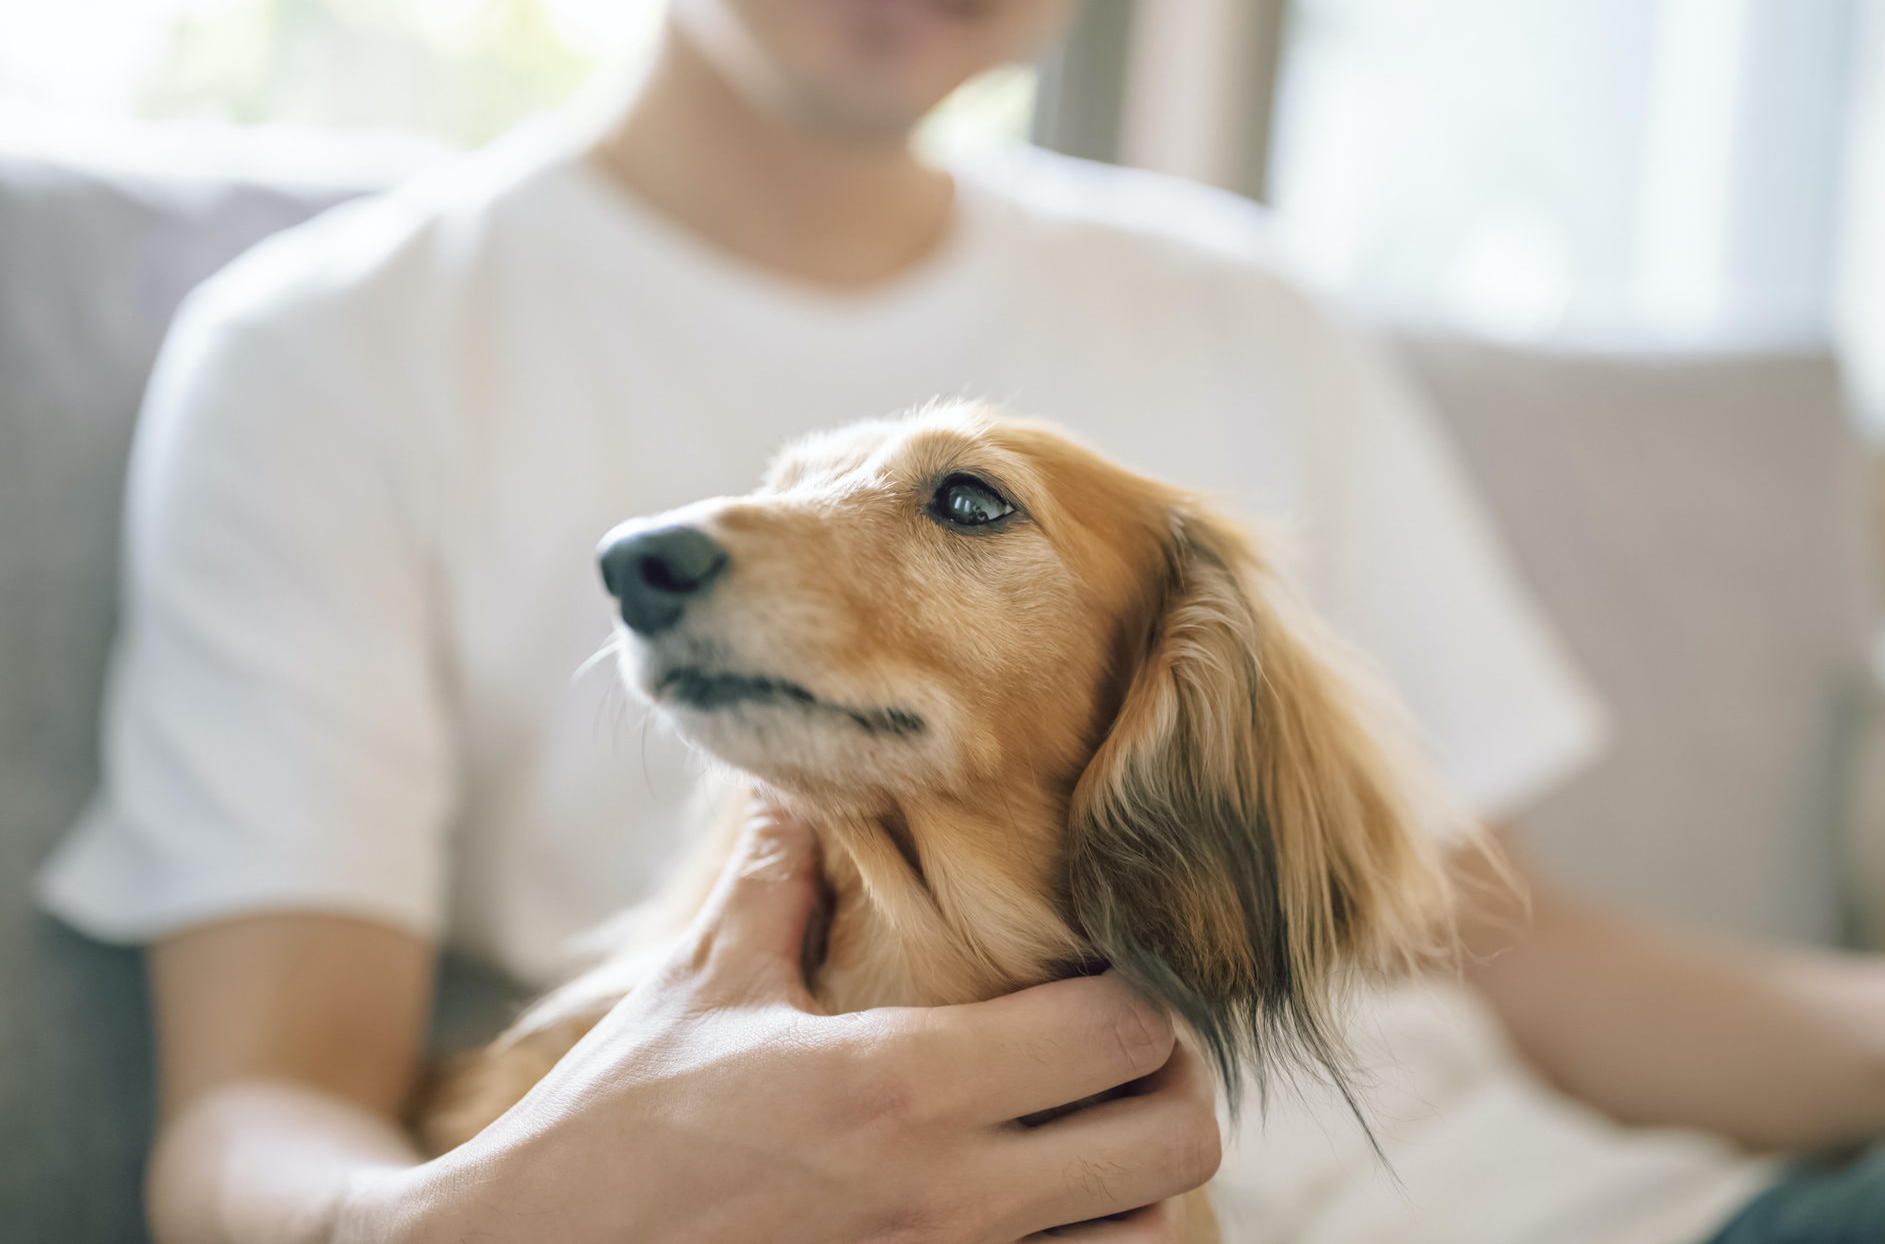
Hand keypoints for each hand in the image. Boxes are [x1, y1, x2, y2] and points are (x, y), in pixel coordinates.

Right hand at [340, 799, 1219, 1242]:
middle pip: (1178, 1138)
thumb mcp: (700, 987)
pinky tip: (1028, 1203)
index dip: (1137, 988)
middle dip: (1164, 1084)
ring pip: (1147, 1234)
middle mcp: (955, 1193)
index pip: (1126, 1026)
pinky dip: (1080, 1243)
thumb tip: (794, 778)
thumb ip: (775, 876)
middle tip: (1108, 1053)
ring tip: (1079, 1134)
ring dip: (1134, 1180)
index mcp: (906, 1081)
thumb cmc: (617, 1132)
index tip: (1097, 968)